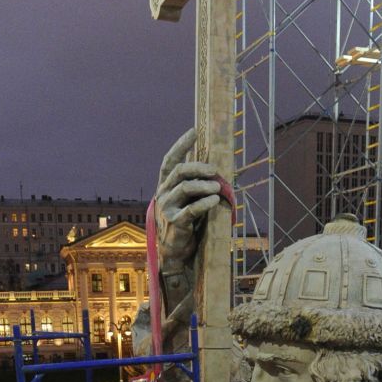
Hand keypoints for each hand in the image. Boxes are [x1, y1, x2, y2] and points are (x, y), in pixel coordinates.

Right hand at [154, 128, 225, 277]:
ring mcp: (167, 208)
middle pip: (179, 171)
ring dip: (203, 185)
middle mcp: (163, 193)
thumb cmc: (186, 220)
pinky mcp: (175, 222)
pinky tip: (215, 200)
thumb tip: (215, 168)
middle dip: (198, 167)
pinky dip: (204, 204)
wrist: (176, 249)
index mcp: (165, 185)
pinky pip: (191, 210)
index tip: (194, 131)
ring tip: (218, 186)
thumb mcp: (190, 199)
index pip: (169, 160)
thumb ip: (196, 183)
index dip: (180, 145)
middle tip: (214, 170)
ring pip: (184, 188)